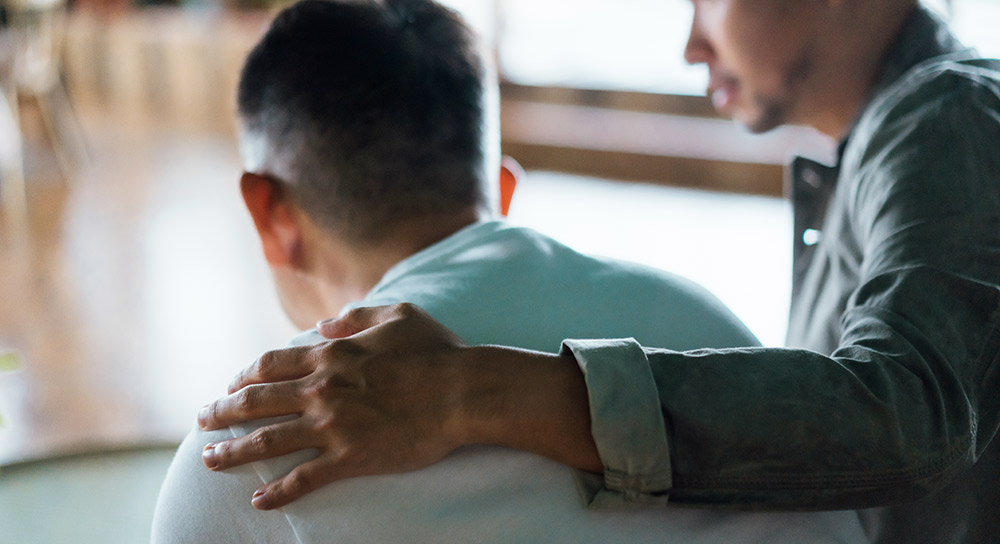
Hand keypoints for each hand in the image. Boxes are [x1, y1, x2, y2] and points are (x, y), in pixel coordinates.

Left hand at [197, 303, 472, 509]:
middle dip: (222, 411)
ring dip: (233, 451)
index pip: (270, 365)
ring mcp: (334, 426)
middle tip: (202, 421)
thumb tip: (325, 322)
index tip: (231, 384)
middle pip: (256, 401)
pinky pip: (304, 478)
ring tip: (209, 460)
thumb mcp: (399, 315)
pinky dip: (278, 491)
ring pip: (268, 440)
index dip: (244, 375)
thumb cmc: (437, 352)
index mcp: (331, 355)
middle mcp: (322, 389)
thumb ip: (357, 316)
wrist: (464, 392)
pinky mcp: (351, 457)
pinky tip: (258, 500)